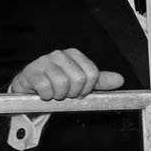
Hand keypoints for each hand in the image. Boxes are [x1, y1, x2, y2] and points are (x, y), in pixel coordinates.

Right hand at [8, 49, 126, 100]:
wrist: (31, 89)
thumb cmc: (57, 85)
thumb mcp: (80, 83)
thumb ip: (100, 81)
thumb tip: (120, 80)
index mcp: (74, 55)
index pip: (92, 73)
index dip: (87, 89)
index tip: (79, 93)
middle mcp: (60, 55)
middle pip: (79, 78)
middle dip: (73, 93)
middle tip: (65, 94)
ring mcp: (44, 61)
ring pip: (62, 83)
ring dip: (59, 96)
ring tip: (54, 94)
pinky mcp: (31, 71)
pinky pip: (45, 87)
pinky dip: (46, 96)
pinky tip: (43, 93)